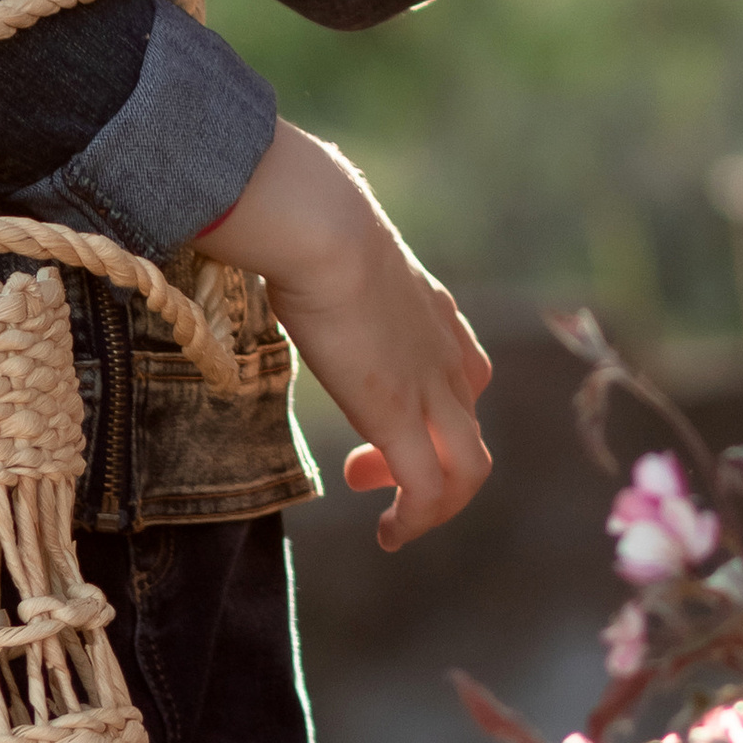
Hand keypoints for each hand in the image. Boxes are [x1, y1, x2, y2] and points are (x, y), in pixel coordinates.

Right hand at [197, 121, 492, 548]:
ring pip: (469, 469)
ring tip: (393, 521)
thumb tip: (270, 206)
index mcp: (430, 312)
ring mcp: (431, 389)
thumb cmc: (309, 217)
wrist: (323, 226)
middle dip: (432, 464)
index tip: (379, 421)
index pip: (468, 372)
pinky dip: (419, 521)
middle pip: (472, 430)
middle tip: (366, 469)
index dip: (437, 410)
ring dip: (435, 504)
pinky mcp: (402, 420)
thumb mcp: (327, 234)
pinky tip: (391, 536)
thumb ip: (316, 238)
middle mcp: (443, 354)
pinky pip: (430, 490)